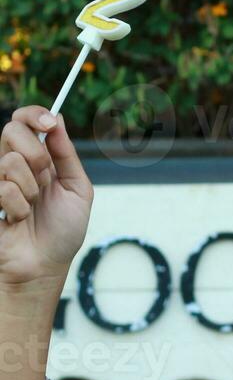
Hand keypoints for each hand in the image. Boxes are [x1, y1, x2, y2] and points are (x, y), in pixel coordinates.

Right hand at [0, 107, 92, 293]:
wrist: (45, 265)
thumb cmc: (62, 231)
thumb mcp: (78, 190)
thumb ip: (68, 155)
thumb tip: (58, 121)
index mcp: (36, 158)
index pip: (23, 120)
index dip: (34, 115)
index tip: (50, 123)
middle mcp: (13, 164)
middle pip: (11, 130)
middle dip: (37, 154)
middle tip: (45, 178)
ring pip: (9, 160)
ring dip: (31, 188)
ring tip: (33, 207)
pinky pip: (4, 188)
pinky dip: (19, 207)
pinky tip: (18, 219)